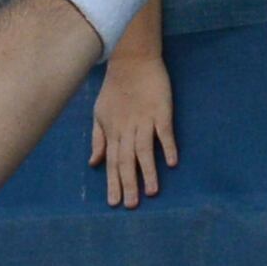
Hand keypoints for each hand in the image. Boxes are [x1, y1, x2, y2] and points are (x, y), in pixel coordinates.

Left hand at [90, 42, 177, 209]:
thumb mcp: (100, 113)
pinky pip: (164, 131)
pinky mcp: (161, 110)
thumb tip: (93, 162)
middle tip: (131, 205)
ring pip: (144, 150)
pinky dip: (168, 146)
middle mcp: (127, 129)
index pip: (112, 162)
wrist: (132, 60)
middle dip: (128, 184)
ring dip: (148, 171)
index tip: (115, 203)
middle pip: (126, 160)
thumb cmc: (115, 88)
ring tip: (152, 192)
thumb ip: (98, 139)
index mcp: (112, 131)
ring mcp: (144, 120)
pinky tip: (173, 162)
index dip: (113, 182)